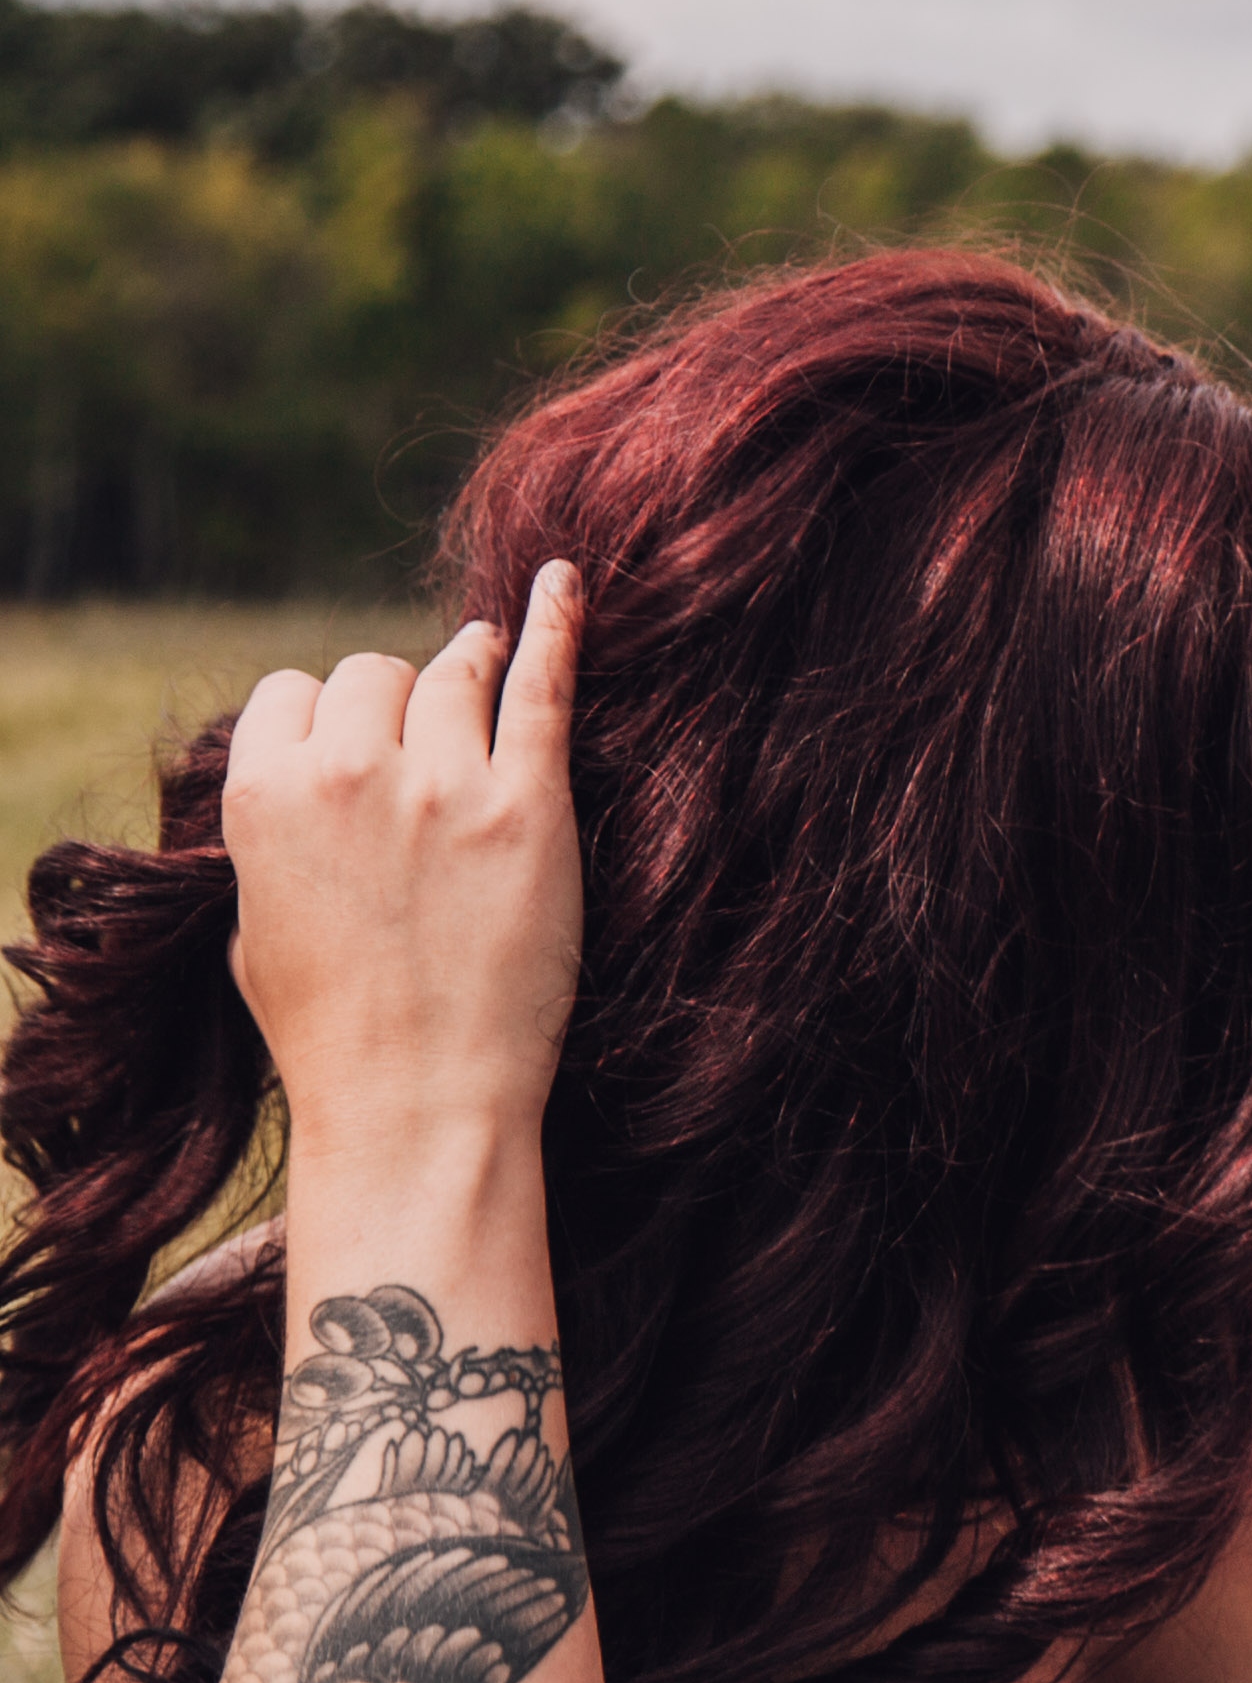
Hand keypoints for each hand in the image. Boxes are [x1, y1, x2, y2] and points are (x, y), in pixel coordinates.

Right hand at [222, 571, 582, 1160]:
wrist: (420, 1102)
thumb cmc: (333, 1033)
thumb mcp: (254, 921)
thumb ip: (273, 831)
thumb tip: (300, 775)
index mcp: (261, 795)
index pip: (294, 692)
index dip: (326, 721)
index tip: (355, 751)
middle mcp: (347, 771)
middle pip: (373, 674)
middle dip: (394, 705)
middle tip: (422, 749)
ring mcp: (446, 783)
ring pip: (451, 668)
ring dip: (464, 668)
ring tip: (482, 668)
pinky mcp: (533, 807)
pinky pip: (544, 685)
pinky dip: (555, 623)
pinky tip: (566, 580)